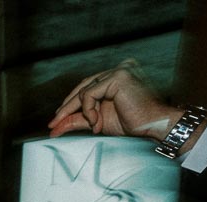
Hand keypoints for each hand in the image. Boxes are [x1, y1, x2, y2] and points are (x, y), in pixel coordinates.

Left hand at [47, 59, 179, 139]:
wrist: (152, 125)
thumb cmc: (132, 122)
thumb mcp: (97, 121)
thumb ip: (77, 120)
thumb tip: (55, 127)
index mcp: (116, 76)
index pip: (86, 87)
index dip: (69, 105)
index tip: (55, 122)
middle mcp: (118, 69)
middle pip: (83, 87)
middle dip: (67, 108)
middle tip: (54, 124)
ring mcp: (119, 70)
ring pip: (84, 91)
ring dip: (82, 112)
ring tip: (93, 125)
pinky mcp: (118, 76)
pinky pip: (89, 94)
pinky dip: (88, 110)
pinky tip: (97, 121)